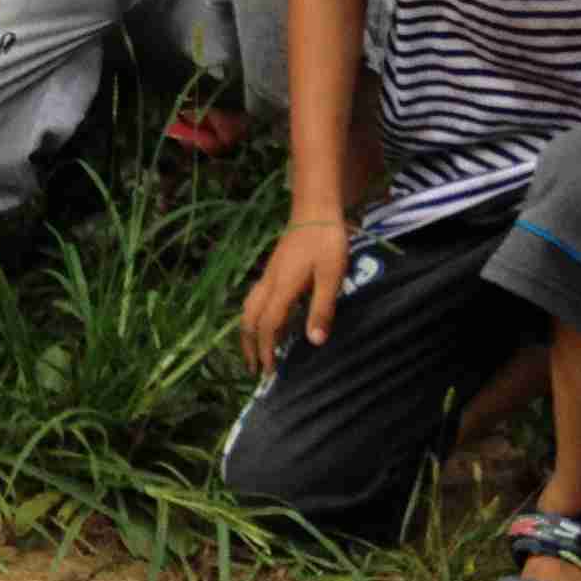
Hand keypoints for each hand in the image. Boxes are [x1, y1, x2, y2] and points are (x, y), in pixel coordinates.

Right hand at [239, 220, 348, 372]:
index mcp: (282, 287)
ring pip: (249, 307)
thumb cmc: (327, 241)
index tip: (268, 372)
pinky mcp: (275, 269)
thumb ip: (322, 308)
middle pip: (249, 318)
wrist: (316, 208)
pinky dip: (255, 317)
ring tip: (255, 349)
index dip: (266, 350)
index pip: (267, 325)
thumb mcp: (331, 276)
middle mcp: (270, 282)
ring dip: (249, 331)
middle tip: (254, 369)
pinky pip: (256, 298)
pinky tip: (268, 320)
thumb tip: (314, 342)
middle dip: (249, 345)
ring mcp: (270, 274)